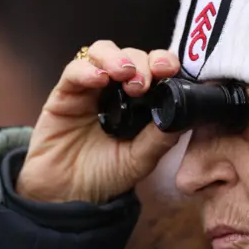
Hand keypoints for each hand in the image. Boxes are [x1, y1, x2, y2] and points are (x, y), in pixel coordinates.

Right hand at [16, 41, 181, 203]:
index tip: (170, 69)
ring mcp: (90, 89)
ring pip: (102, 52)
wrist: (68, 196)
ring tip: (124, 74)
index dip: (163, 61)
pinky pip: (73, 71)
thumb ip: (160, 138)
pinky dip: (87, 70)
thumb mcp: (140, 160)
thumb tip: (185, 114)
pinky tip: (98, 79)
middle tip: (143, 84)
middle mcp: (116, 89)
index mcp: (140, 101)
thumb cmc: (106, 176)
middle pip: (131, 55)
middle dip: (141, 62)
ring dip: (116, 58)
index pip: (155, 68)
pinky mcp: (64, 94)